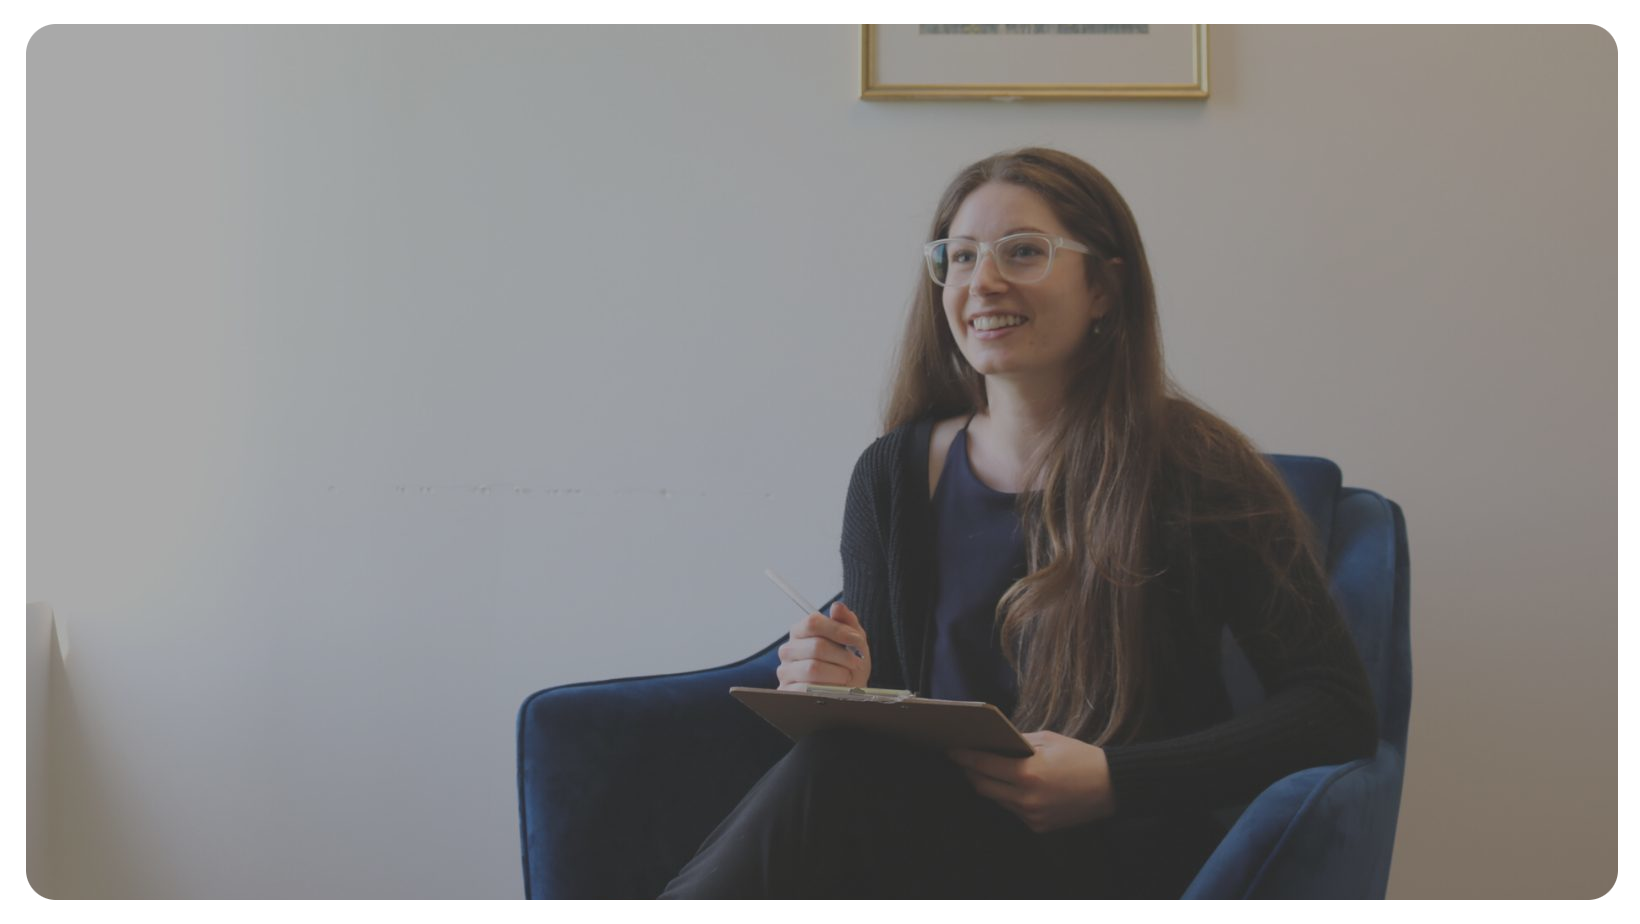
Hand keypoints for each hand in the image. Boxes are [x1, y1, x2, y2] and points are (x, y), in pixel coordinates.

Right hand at [776, 601, 871, 690]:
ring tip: (848, 677)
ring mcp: (785, 671)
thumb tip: (837, 607)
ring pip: (813, 668)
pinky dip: (827, 690)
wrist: (845, 696)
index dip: (838, 630)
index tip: (856, 640)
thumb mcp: (852, 643)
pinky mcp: (787, 692)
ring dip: (838, 673)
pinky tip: (836, 690)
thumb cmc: (847, 666)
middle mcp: (789, 649)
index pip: (813, 622)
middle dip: (843, 655)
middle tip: (857, 663)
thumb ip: (847, 623)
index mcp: (801, 632)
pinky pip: (806, 689)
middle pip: (817, 646)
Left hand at [945, 731, 1115, 832]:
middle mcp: (1027, 798)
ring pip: (996, 799)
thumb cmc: (1080, 757)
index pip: (984, 764)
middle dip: (969, 772)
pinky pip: (1013, 810)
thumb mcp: (1049, 740)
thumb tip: (992, 740)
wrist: (1111, 787)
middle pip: (982, 786)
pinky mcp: (1038, 827)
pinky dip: (1007, 797)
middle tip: (961, 759)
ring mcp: (1032, 816)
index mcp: (1029, 773)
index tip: (950, 749)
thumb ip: (1017, 741)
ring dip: (986, 784)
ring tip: (980, 769)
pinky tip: (1007, 785)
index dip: (964, 756)